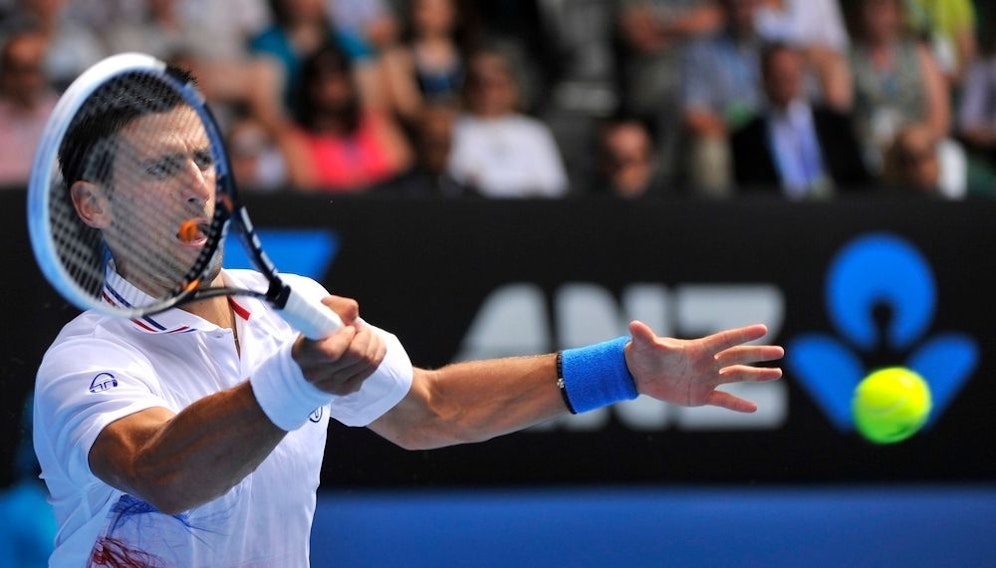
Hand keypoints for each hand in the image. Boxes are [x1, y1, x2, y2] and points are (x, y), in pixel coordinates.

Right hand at [292, 296, 386, 395]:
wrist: (313, 358)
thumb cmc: (318, 331)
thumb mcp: (321, 314)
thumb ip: (337, 308)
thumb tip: (353, 311)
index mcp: (303, 354)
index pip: (330, 352)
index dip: (346, 337)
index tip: (348, 328)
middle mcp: (315, 374)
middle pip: (356, 355)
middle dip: (364, 335)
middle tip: (359, 327)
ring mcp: (331, 385)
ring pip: (368, 361)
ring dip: (373, 341)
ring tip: (365, 333)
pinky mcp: (346, 388)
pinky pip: (372, 367)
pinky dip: (377, 351)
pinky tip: (371, 343)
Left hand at [625, 321, 783, 412]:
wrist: (639, 373)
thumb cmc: (642, 354)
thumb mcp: (643, 346)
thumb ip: (643, 336)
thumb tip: (633, 326)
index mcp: (697, 349)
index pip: (724, 340)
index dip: (742, 335)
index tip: (763, 330)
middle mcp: (706, 363)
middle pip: (737, 356)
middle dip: (758, 354)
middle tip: (781, 351)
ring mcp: (706, 379)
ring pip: (736, 376)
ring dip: (757, 376)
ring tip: (778, 373)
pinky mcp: (701, 395)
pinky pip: (723, 400)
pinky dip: (738, 405)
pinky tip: (753, 408)